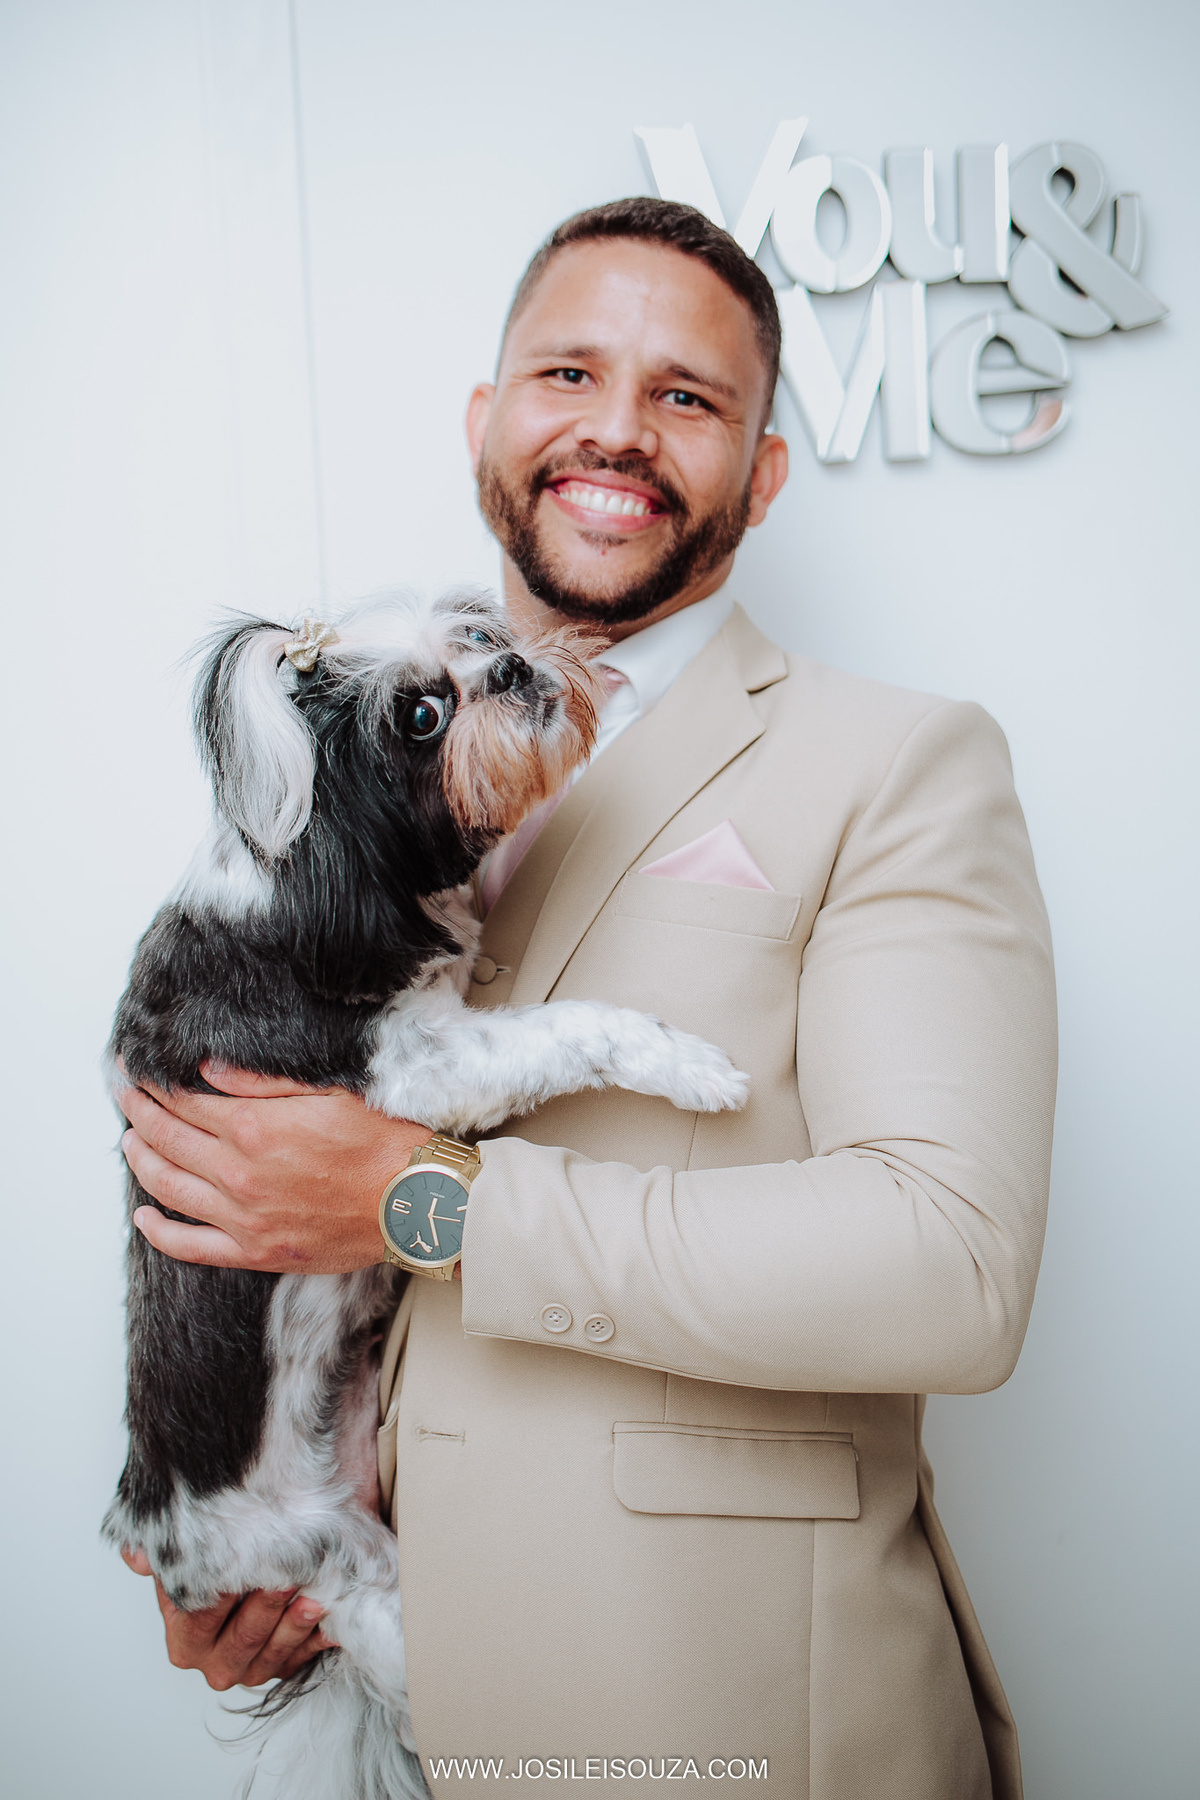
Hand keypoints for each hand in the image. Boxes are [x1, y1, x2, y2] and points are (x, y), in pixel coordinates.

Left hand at [117, 1062, 431, 1271]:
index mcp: (255, 1128)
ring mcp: (244, 1218)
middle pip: (168, 1139)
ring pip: (169, 1188)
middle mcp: (239, 1174)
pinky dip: (160, 1232)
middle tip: (124, 1096)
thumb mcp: (327, 1092)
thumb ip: (262, 1081)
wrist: (415, 1203)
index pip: (184, 1102)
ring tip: (129, 1141)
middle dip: (139, 1112)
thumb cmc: (382, 1143)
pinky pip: (190, 1246)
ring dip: (140, 1161)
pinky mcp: (255, 1252)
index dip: (155, 1085)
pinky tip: (144, 1216)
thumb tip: (207, 1069)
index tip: (139, 1071)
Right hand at [121, 1546, 335, 1689]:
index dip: (218, 1594)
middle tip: (285, 1579)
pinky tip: (334, 1619)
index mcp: (184, 1640)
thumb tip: (138, 1557)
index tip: (238, 1567)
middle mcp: (214, 1662)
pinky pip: (304, 1658)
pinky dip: (320, 1639)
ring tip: (314, 1599)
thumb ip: (158, 1551)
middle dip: (264, 1611)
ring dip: (295, 1628)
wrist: (253, 1565)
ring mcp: (251, 1668)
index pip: (199, 1618)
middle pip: (240, 1641)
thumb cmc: (216, 1559)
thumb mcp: (180, 1549)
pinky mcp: (286, 1664)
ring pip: (274, 1655)